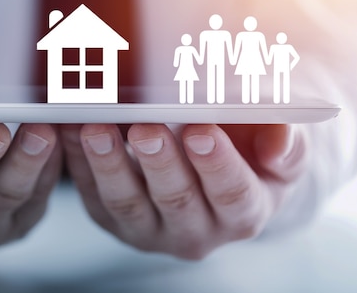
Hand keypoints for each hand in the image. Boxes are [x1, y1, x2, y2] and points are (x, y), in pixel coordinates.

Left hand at [62, 123, 305, 259]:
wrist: (211, 163)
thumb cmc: (245, 147)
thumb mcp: (276, 147)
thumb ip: (286, 143)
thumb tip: (280, 145)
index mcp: (243, 213)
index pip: (233, 194)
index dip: (218, 164)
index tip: (202, 130)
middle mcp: (196, 231)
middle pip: (176, 200)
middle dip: (159, 162)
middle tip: (145, 126)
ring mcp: (150, 229)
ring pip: (127, 203)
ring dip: (109, 164)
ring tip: (98, 127)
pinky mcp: (113, 219)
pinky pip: (92, 194)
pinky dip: (79, 161)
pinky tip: (70, 128)